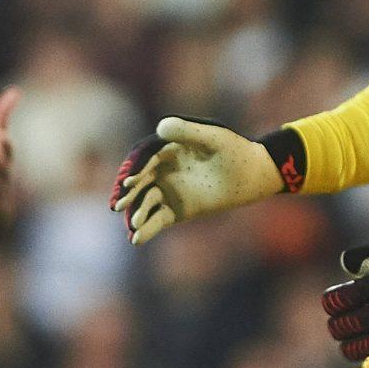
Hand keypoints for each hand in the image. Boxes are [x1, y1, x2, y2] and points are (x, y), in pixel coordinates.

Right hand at [109, 115, 290, 244]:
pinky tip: (137, 240)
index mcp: (166, 148)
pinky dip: (147, 229)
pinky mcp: (176, 210)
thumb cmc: (234, 151)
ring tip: (134, 225)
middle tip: (117, 206)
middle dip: (127, 195)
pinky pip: (157, 220)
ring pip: (145, 203)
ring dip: (137, 213)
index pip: (143, 160)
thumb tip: (160, 127)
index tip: (128, 183)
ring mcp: (168, 190)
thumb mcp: (214, 137)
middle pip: (138, 182)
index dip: (134, 171)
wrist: (251, 175)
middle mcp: (161, 169)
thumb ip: (188, 131)